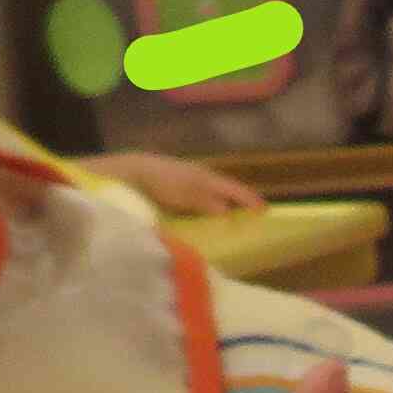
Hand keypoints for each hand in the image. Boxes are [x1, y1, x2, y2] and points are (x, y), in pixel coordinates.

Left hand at [85, 149, 264, 217]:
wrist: (128, 172)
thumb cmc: (158, 182)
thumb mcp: (184, 193)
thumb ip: (205, 201)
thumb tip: (228, 212)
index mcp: (206, 177)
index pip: (233, 189)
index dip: (249, 199)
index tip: (265, 211)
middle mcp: (199, 178)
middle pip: (224, 190)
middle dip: (238, 202)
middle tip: (252, 217)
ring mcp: (185, 182)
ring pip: (211, 193)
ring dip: (222, 204)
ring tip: (230, 220)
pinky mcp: (173, 189)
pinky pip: (197, 197)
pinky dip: (205, 206)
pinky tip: (202, 216)